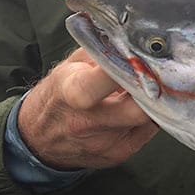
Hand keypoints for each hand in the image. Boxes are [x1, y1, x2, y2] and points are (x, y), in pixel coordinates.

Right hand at [18, 48, 158, 169]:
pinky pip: (148, 132)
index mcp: (73, 91)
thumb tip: (133, 40)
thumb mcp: (71, 64)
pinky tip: (134, 109)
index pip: (107, 78)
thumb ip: (101, 50)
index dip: (132, 68)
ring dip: (151, 103)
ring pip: (149, 119)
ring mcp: (104, 142)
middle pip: (139, 108)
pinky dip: (147, 118)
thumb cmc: (58, 93)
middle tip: (156, 77)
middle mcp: (88, 121)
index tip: (144, 58)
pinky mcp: (117, 154)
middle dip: (154, 90)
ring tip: (142, 91)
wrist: (38, 135)